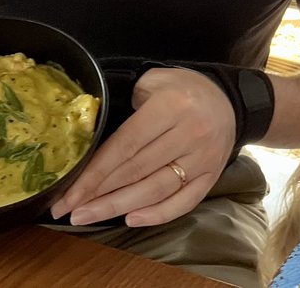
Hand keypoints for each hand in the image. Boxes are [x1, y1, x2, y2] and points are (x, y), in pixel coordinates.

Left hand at [50, 66, 234, 226]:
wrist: (230, 99)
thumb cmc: (184, 89)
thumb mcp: (155, 79)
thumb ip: (125, 99)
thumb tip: (90, 129)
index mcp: (171, 106)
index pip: (125, 145)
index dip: (94, 173)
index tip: (69, 193)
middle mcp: (189, 133)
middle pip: (136, 171)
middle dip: (98, 194)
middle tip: (69, 210)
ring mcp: (203, 158)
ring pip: (156, 190)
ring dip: (119, 207)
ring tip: (88, 217)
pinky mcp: (212, 176)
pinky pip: (184, 202)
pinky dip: (157, 214)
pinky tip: (131, 220)